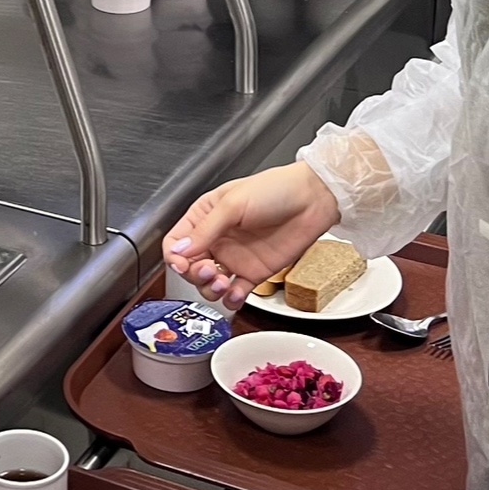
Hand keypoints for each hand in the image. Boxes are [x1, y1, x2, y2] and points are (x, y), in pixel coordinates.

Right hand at [162, 163, 340, 307]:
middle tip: (209, 272)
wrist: (313, 200)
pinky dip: (231, 300)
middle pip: (190, 268)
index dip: (176, 256)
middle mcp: (217, 239)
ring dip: (211, 289)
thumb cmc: (275, 189)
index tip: (183, 264)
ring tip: (223, 283)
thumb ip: (205, 230)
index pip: (177, 242)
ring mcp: (235, 258)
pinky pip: (236, 294)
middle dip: (195, 275)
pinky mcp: (254, 273)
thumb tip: (180, 251)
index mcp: (206, 217)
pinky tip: (235, 294)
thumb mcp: (233, 204)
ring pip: (210, 285)